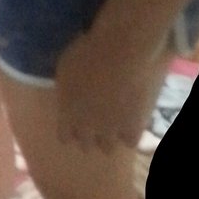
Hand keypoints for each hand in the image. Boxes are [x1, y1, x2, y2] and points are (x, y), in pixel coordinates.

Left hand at [55, 28, 166, 153]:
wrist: (123, 52)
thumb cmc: (89, 51)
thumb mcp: (65, 65)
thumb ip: (65, 84)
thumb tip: (69, 88)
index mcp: (67, 113)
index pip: (64, 136)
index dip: (71, 128)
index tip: (78, 118)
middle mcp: (86, 128)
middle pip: (86, 144)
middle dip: (90, 134)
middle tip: (99, 118)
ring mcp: (110, 130)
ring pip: (108, 148)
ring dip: (111, 136)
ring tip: (117, 122)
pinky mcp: (133, 128)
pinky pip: (131, 141)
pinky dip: (131, 132)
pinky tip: (134, 119)